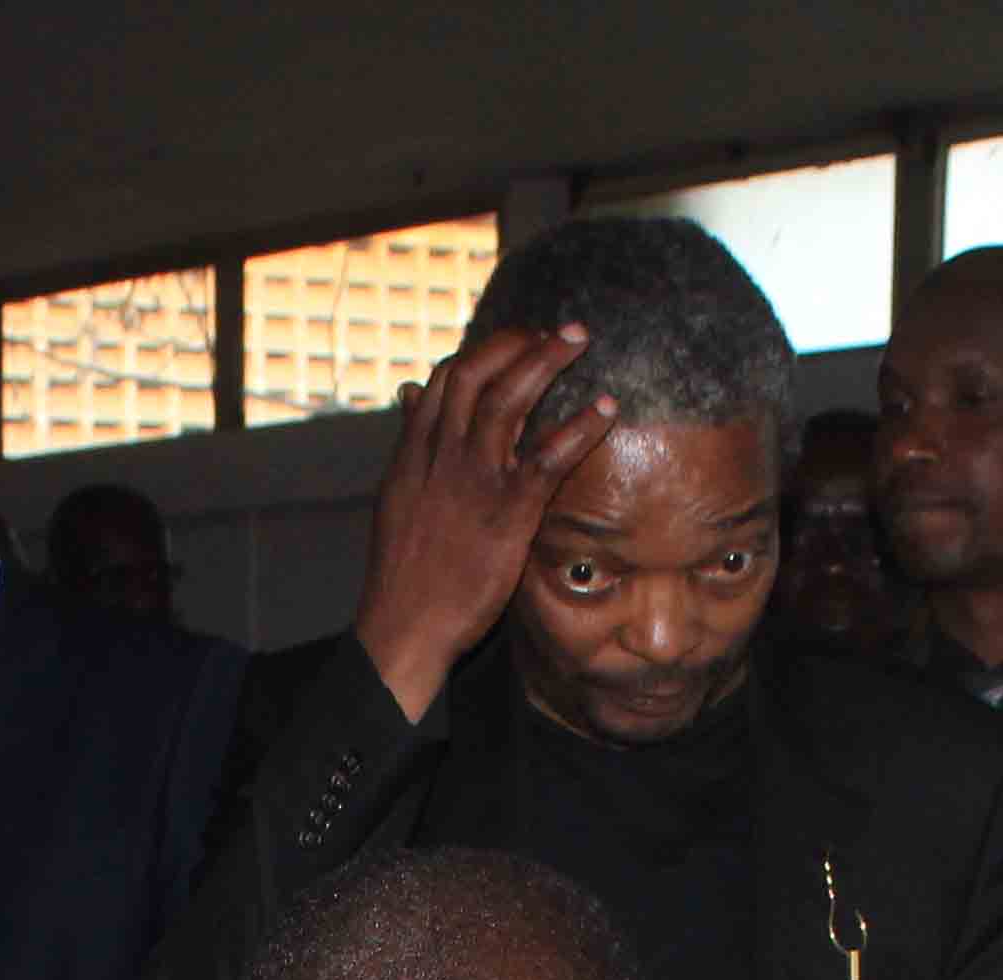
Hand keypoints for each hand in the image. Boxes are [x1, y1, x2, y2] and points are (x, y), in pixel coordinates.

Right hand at [354, 324, 609, 720]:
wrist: (404, 627)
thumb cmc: (403, 575)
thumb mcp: (396, 499)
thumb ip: (410, 445)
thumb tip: (408, 393)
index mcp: (413, 454)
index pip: (442, 382)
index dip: (481, 354)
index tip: (513, 345)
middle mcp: (441, 456)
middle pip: (475, 374)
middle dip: (516, 341)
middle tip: (555, 330)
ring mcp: (474, 481)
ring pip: (509, 399)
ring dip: (546, 360)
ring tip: (578, 339)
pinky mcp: (508, 512)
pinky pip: (549, 456)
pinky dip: (580, 426)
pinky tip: (606, 409)